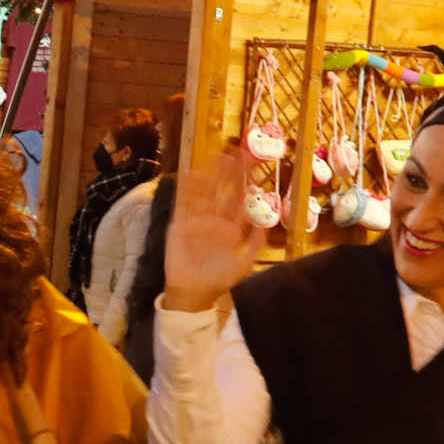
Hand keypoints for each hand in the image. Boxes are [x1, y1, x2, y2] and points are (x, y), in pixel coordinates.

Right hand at [160, 151, 265, 313]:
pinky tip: (191, 172)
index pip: (239, 199)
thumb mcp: (244, 263)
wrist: (193, 292)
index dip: (246, 183)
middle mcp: (214, 220)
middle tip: (237, 152)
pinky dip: (186, 188)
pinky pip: (183, 202)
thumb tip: (264, 221)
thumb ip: (255, 243)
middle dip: (230, 172)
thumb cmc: (218, 280)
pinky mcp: (180, 224)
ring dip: (211, 174)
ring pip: (205, 191)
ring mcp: (196, 220)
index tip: (254, 165)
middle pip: (223, 190)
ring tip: (218, 156)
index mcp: (230, 228)